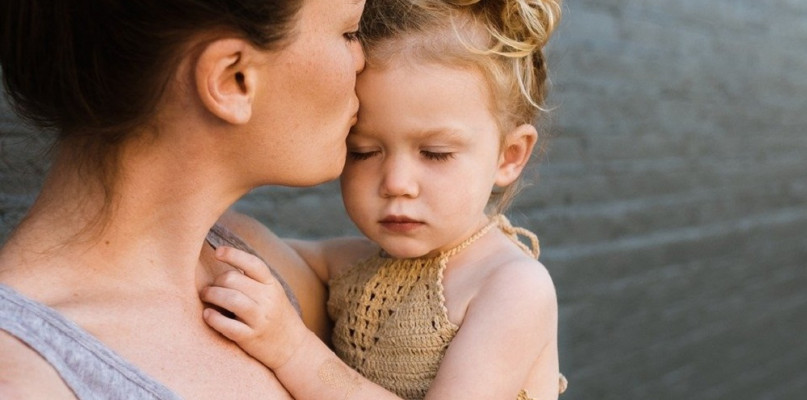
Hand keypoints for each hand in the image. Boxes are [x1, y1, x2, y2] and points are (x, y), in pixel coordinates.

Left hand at [201, 246, 307, 368]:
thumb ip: (253, 279)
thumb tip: (225, 260)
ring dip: (211, 294)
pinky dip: (213, 318)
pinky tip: (207, 315)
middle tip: (209, 288)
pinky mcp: (250, 338)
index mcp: (272, 285)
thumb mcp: (272, 292)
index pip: (253, 263)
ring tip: (205, 296)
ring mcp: (260, 319)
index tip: (217, 252)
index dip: (233, 254)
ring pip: (230, 298)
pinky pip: (227, 325)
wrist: (293, 347)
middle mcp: (268, 299)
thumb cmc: (276, 315)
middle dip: (216, 281)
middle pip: (233, 279)